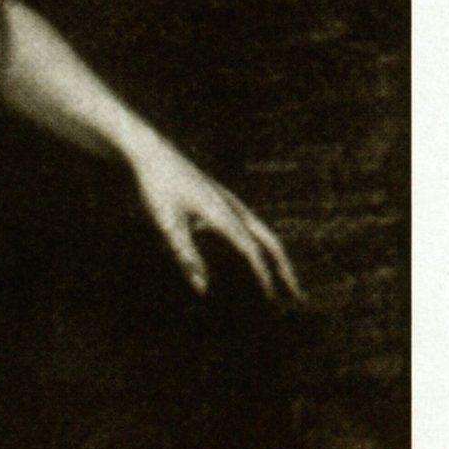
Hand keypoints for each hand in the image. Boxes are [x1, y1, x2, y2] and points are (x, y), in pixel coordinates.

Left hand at [131, 143, 302, 302]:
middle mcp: (232, 206)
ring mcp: (228, 199)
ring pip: (261, 231)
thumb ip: (185, 256)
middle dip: (284, 267)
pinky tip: (247, 255)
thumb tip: (202, 289)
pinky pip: (248, 224)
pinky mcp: (221, 196)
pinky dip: (258, 243)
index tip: (272, 297)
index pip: (251, 250)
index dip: (263, 275)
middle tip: (296, 294)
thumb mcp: (166, 224)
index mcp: (221, 213)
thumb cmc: (157, 188)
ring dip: (274, 255)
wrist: (152, 151)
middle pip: (269, 240)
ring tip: (281, 279)